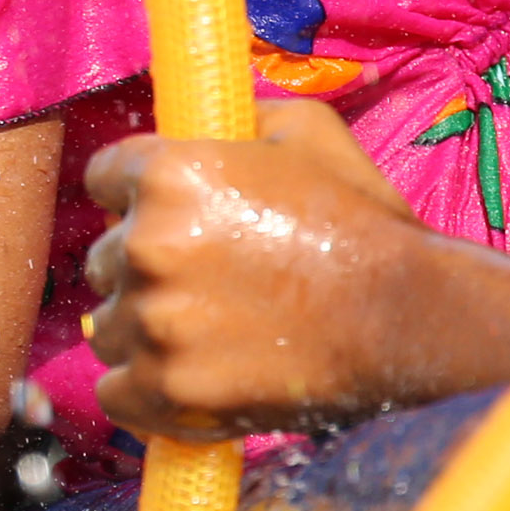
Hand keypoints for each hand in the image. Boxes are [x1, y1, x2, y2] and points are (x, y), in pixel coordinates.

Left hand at [81, 101, 482, 439]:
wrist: (407, 318)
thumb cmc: (364, 223)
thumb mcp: (308, 132)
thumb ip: (238, 118)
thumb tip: (200, 123)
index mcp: (170, 175)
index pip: (102, 178)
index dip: (132, 195)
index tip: (160, 215)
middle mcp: (148, 245)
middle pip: (102, 257)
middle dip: (144, 267)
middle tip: (204, 281)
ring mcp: (154, 322)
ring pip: (108, 326)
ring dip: (144, 331)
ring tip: (205, 334)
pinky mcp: (167, 389)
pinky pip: (114, 392)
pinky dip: (143, 391)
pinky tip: (184, 379)